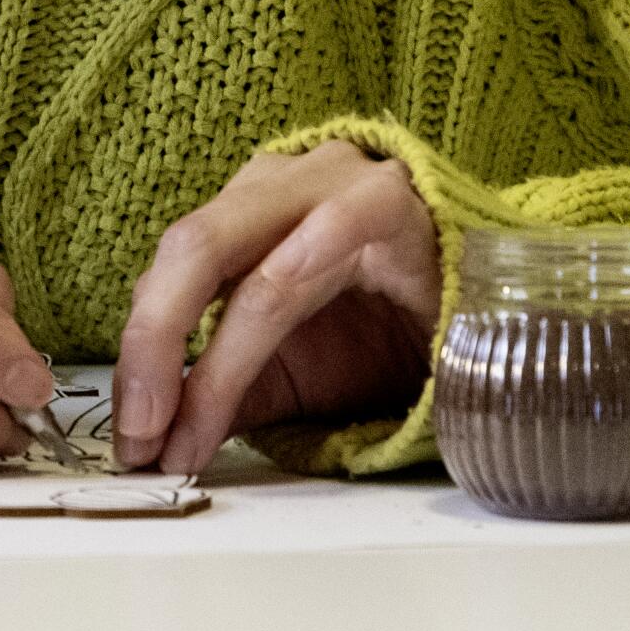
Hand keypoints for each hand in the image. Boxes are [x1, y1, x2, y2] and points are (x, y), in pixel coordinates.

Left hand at [112, 141, 442, 472]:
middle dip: (149, 349)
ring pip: (248, 259)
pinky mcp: (400, 202)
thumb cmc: (391, 338)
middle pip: (188, 255)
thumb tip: (155, 442)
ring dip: (213, 357)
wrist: (497, 322)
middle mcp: (279, 190)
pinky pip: (344, 221)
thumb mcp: (290, 378)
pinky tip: (279, 293)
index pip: (166, 280)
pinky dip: (307, 257)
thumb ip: (224, 396)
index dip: (139, 361)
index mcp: (243, 219)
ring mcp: (338, 187)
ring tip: (192, 427)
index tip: (132, 443)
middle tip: (140, 435)